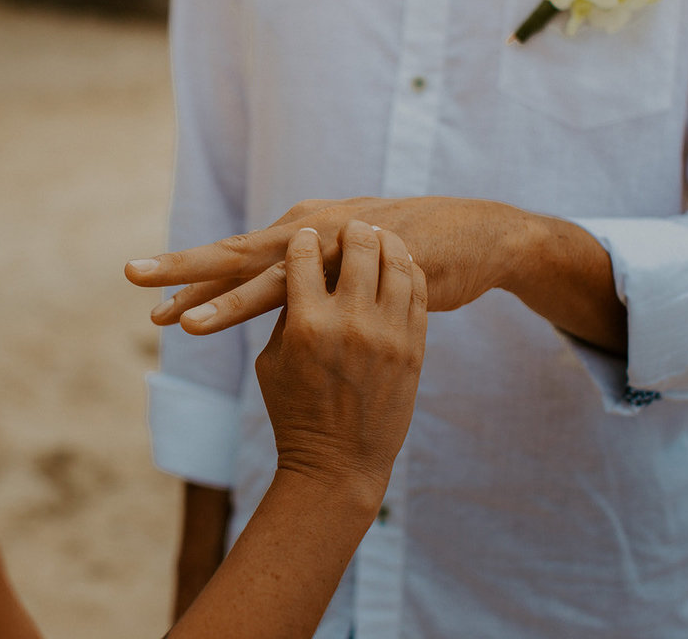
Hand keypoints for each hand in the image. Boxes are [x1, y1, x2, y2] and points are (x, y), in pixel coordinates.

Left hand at [127, 196, 530, 334]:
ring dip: (222, 298)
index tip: (147, 299)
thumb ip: (308, 283)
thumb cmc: (405, 249)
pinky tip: (268, 317)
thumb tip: (274, 310)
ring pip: (268, 274)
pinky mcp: (364, 263)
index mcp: (297, 232)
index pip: (235, 260)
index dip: (191, 279)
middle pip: (232, 253)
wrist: (470, 236)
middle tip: (131, 275)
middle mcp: (307, 229)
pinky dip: (289, 302)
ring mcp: (334, 244)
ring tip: (182, 323)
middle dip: (181, 268)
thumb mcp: (346, 263)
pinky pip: (321, 287)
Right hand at [256, 221, 426, 495]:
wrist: (339, 463)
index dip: (304, 241)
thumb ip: (285, 313)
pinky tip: (400, 266)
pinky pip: (416, 291)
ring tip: (379, 235)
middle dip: (353, 229)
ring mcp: (387, 334)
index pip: (305, 255)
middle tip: (351, 225)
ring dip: (386, 242)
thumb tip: (300, 272)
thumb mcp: (272, 360)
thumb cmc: (293, 411)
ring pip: (395, 262)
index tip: (305, 236)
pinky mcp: (414, 347)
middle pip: (358, 246)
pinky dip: (408, 271)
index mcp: (306, 324)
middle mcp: (350, 323)